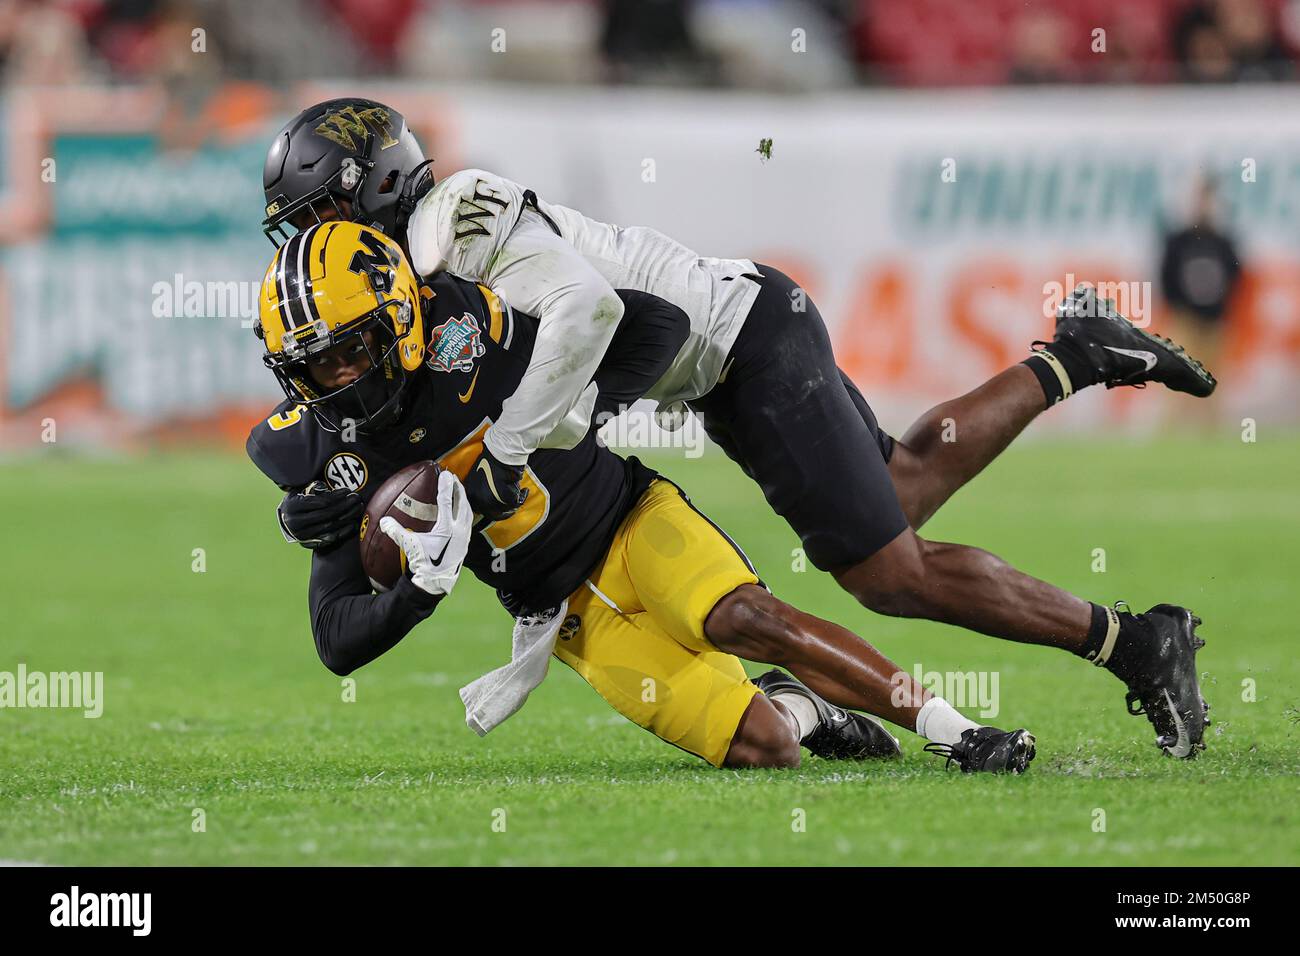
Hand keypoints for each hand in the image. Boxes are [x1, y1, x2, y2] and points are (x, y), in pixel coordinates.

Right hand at [277, 480, 364, 549]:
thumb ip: (313, 488)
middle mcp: (296, 522)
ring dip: (347, 517)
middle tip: (356, 498)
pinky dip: (343, 531)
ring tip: (358, 508)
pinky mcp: (309, 544)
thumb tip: (327, 486)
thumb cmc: (297, 501)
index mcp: (293, 506)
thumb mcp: (300, 491)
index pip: (319, 502)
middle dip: (344, 505)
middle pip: (326, 514)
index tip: (347, 491)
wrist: (286, 521)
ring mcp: (302, 535)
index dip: (336, 496)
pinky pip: (329, 538)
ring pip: (330, 526)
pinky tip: (353, 524)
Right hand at [380, 470, 473, 596]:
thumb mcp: (409, 546)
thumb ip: (396, 531)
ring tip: (459, 491)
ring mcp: (465, 537)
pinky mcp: (466, 543)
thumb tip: (383, 520)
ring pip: (467, 512)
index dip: (445, 486)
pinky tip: (461, 512)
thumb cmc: (424, 563)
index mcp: (446, 528)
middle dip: (458, 489)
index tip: (445, 474)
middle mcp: (459, 530)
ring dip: (463, 500)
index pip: (446, 501)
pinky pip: (468, 521)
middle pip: (461, 503)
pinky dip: (465, 512)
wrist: (436, 582)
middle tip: (453, 478)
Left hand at [463, 447, 528, 522]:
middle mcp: (479, 499)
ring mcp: (491, 498)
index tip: (501, 509)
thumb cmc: (491, 459)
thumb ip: (480, 491)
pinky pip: (516, 502)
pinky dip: (522, 497)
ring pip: (506, 509)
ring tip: (520, 494)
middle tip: (513, 508)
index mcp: (471, 494)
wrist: (500, 451)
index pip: (481, 511)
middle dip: (505, 512)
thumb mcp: (478, 476)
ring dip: (514, 503)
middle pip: (494, 514)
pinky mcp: (503, 495)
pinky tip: (524, 491)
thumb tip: (488, 501)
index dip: (493, 511)